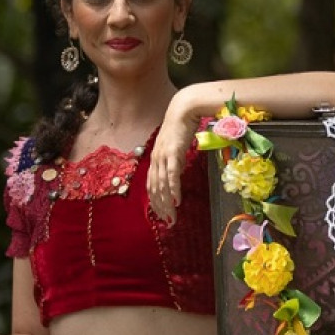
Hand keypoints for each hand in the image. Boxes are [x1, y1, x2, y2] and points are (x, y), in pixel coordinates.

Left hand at [149, 88, 204, 220]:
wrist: (182, 112)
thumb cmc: (181, 129)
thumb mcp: (176, 150)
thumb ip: (174, 163)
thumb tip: (177, 175)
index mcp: (155, 160)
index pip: (152, 186)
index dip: (155, 202)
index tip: (162, 216)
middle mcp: (155, 160)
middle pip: (155, 189)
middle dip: (160, 208)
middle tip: (167, 222)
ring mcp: (162, 157)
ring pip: (162, 185)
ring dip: (166, 203)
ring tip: (172, 217)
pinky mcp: (172, 153)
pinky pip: (172, 175)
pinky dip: (173, 189)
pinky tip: (176, 200)